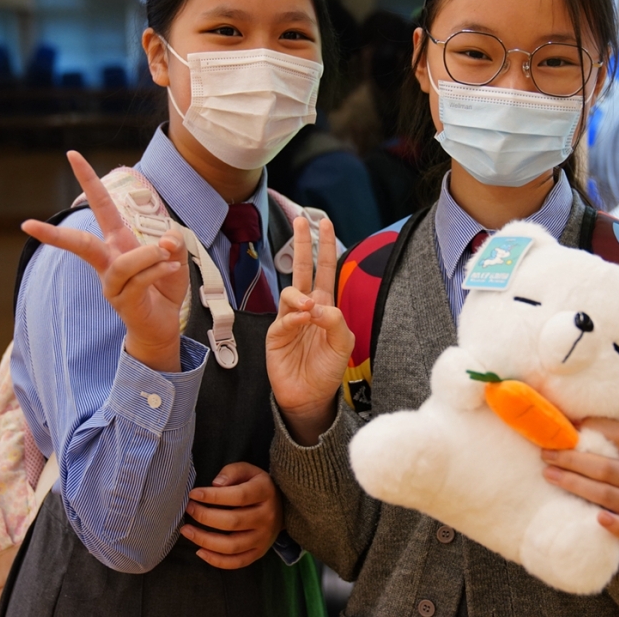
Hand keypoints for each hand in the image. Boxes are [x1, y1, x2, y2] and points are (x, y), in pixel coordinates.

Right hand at [21, 151, 189, 371]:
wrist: (161, 326)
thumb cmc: (162, 287)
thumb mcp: (174, 257)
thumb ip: (172, 242)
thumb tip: (166, 239)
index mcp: (118, 242)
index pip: (101, 206)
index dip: (88, 180)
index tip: (72, 155)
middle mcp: (108, 261)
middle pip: (80, 243)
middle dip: (55, 234)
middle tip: (27, 225)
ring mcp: (111, 284)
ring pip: (122, 263)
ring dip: (147, 255)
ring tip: (166, 254)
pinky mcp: (122, 302)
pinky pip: (138, 280)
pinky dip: (158, 270)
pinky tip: (171, 269)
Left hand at [180, 462, 282, 568]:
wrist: (281, 506)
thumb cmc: (256, 486)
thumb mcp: (248, 471)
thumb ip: (232, 472)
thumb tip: (215, 484)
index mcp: (265, 493)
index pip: (239, 496)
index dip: (213, 496)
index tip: (194, 494)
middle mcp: (267, 517)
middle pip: (233, 522)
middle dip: (205, 516)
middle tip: (189, 509)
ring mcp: (263, 538)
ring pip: (232, 546)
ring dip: (205, 540)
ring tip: (187, 531)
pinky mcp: (259, 553)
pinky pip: (237, 562)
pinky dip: (216, 560)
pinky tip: (200, 551)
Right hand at [266, 216, 354, 444]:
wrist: (309, 396)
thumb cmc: (327, 369)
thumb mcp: (342, 345)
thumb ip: (336, 322)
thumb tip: (318, 304)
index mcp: (324, 307)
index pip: (324, 270)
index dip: (324, 247)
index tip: (324, 223)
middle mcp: (305, 308)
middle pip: (301, 270)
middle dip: (301, 245)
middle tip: (300, 221)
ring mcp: (288, 320)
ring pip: (290, 293)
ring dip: (300, 296)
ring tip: (310, 309)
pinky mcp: (275, 335)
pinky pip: (284, 319)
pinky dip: (294, 318)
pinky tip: (302, 321)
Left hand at [541, 417, 618, 550]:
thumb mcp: (618, 461)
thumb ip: (598, 445)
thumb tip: (562, 420)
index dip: (596, 428)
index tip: (568, 427)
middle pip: (606, 467)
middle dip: (572, 460)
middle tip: (546, 455)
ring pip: (606, 494)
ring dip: (576, 484)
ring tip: (550, 475)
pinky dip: (614, 523)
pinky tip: (599, 518)